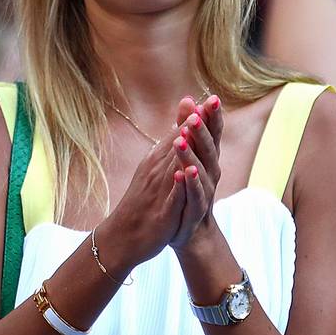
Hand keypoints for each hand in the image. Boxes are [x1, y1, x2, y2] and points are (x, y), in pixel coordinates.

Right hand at [95, 98, 215, 271]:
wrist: (124, 236)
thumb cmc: (143, 201)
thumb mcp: (156, 170)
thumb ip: (170, 146)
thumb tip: (183, 122)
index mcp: (157, 161)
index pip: (178, 135)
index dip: (195, 117)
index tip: (211, 98)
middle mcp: (157, 171)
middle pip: (177, 144)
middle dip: (192, 125)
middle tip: (208, 103)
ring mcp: (158, 190)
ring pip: (173, 166)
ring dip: (184, 148)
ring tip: (194, 129)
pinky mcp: (161, 211)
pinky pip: (170, 196)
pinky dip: (177, 184)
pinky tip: (183, 173)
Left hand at [168, 95, 224, 251]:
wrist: (190, 232)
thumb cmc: (188, 189)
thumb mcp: (188, 156)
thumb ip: (188, 129)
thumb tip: (188, 100)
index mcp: (207, 159)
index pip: (212, 134)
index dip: (214, 118)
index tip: (213, 98)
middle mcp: (210, 173)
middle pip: (209, 150)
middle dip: (202, 132)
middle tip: (194, 116)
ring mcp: (204, 192)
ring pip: (200, 172)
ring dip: (191, 155)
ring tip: (180, 140)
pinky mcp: (194, 210)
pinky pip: (194, 196)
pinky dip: (189, 184)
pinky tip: (183, 173)